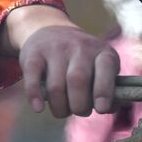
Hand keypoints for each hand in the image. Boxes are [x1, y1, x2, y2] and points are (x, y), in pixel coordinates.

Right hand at [3, 5, 118, 116]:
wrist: (51, 30)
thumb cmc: (83, 61)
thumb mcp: (100, 67)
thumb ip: (108, 89)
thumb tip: (107, 109)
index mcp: (102, 51)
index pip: (105, 69)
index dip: (104, 91)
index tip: (101, 109)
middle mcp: (80, 46)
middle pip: (78, 80)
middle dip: (79, 106)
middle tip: (79, 111)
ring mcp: (55, 48)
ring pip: (56, 86)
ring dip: (59, 107)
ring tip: (62, 110)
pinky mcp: (34, 53)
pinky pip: (33, 78)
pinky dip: (34, 96)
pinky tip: (38, 108)